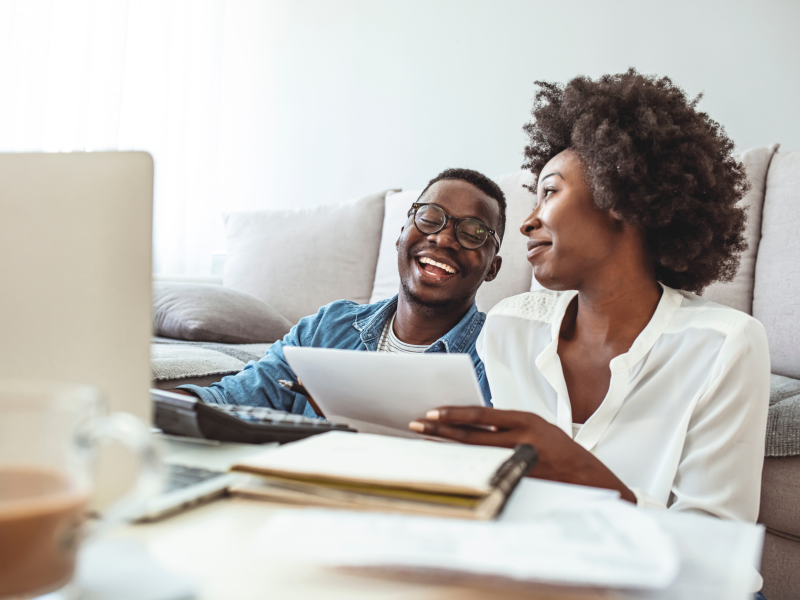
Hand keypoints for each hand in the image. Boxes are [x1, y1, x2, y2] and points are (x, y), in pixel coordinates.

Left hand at [409, 406, 634, 502]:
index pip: (482, 415)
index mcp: (526, 421)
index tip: (433, 413)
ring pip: (472, 453)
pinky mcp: (516, 480)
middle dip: (441, 430)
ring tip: (424, 440)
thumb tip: (471, 421)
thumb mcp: (536, 427)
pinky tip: (446, 461)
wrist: (587, 477)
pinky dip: (463, 464)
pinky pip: (483, 469)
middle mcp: (520, 440)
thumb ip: (506, 424)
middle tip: (417, 425)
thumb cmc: (558, 449)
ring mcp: (517, 462)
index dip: (454, 414)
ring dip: (446, 446)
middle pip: (471, 435)